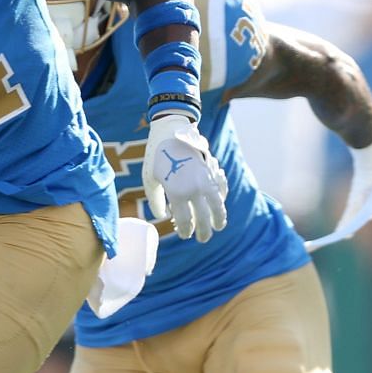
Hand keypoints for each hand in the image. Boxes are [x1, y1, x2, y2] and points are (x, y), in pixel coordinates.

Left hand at [142, 112, 226, 241]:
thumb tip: (163, 217)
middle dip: (204, 231)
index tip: (185, 235)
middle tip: (202, 239)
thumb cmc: (156, 158)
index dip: (186, 231)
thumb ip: (156, 201)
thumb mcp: (150, 180)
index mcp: (177, 193)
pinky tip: (219, 205)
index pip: (185, 221)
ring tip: (218, 226)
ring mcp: (205, 181)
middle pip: (203, 218)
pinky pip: (220, 190)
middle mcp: (194, 189)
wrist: (171, 133)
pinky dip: (221, 199)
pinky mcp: (211, 173)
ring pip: (217, 205)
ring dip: (219, 218)